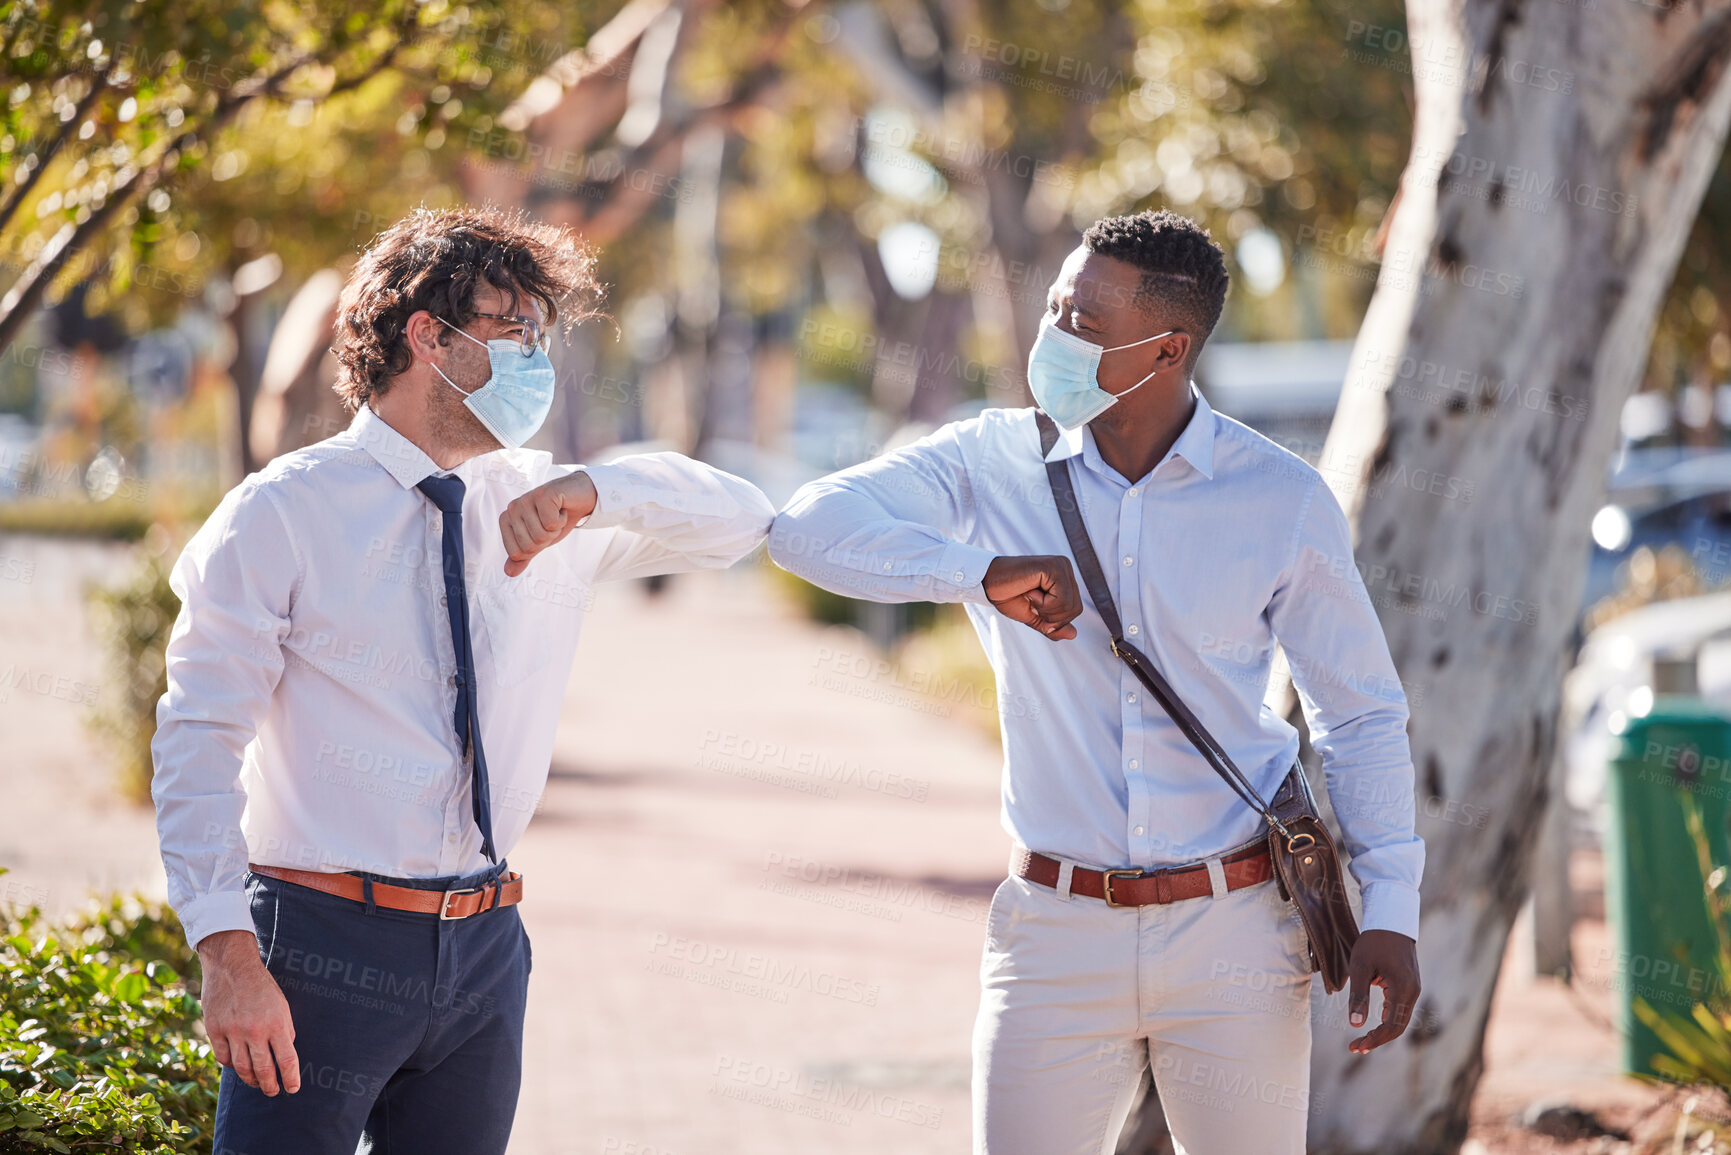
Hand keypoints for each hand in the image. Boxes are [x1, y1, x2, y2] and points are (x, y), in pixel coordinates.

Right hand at [197, 929, 299, 1094]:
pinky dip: (231, 1065)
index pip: (287, 1059)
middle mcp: (254, 1030)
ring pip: (242, 1068)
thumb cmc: (261, 986)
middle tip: (273, 1091)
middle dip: (270, 1086)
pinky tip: (238, 1064)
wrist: (232, 966)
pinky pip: (223, 1057)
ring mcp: (232, 1031)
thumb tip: (285, 1053)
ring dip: (251, 1080)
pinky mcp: (214, 1030)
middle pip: (263, 1070)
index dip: (290, 1078)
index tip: (293, 1089)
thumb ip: (285, 1029)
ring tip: (257, 1083)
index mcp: (276, 1023)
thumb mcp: (282, 1004)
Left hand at [500, 470, 597, 576]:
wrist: (578, 498)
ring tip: (556, 515)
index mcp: (506, 520)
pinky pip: (551, 524)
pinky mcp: (543, 494)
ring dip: (556, 529)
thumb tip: (509, 572)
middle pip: (529, 546)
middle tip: (551, 523)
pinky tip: (561, 508)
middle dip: (547, 539)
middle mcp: (512, 508)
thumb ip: (524, 556)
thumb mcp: (539, 541)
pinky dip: (562, 520)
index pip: (516, 553)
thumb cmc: (556, 518)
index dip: (535, 548)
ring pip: (541, 536)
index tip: (541, 532)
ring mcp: (526, 499)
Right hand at [982, 555, 1082, 640]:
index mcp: (1063, 576)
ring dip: (1045, 609)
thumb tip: (1074, 635)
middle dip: (1051, 616)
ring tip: (1029, 595)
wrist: (987, 583)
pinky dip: (1043, 604)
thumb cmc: (1007, 595)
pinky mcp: (1053, 567)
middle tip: (1030, 601)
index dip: (1054, 619)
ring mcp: (1060, 565)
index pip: (1075, 609)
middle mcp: (1065, 567)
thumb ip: (1053, 625)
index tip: (1033, 606)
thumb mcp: (1034, 616)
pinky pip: (1061, 599)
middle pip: (1075, 609)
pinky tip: (1029, 591)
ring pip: (1069, 606)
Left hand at [1345, 928, 1420, 1054]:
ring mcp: (1412, 990)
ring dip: (1382, 1032)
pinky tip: (1372, 1026)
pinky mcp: (1408, 986)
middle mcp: (1412, 993)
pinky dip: (1386, 1021)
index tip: (1357, 1047)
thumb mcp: (1360, 967)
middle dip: (1377, 1039)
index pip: (1392, 1026)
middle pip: (1398, 1027)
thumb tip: (1355, 1024)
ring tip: (1361, 1041)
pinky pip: (1399, 1010)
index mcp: (1403, 989)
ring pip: (1399, 1020)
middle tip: (1355, 1047)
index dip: (1375, 1039)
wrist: (1391, 921)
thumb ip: (1358, 996)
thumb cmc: (1373, 942)